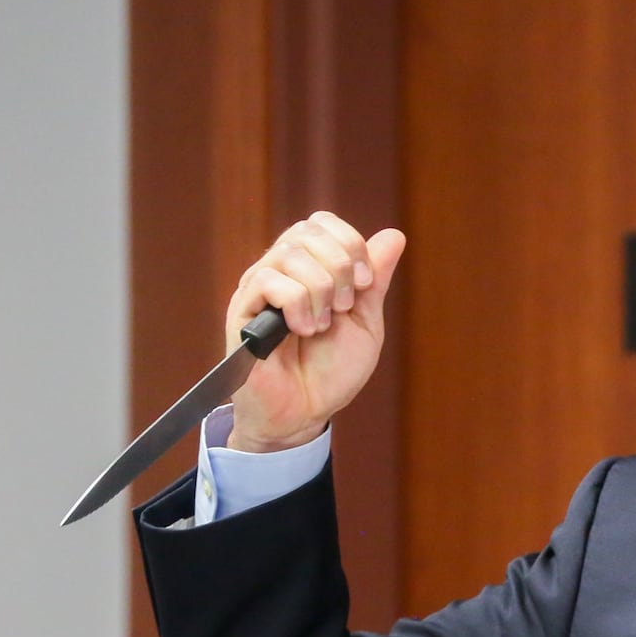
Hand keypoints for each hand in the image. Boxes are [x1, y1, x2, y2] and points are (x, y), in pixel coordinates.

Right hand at [224, 211, 406, 451]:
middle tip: (345, 307)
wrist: (305, 413)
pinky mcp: (242, 311)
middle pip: (307, 232)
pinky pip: (269, 281)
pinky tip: (304, 331)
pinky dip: (299, 305)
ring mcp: (258, 289)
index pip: (321, 223)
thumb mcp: (364, 321)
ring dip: (322, 291)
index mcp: (308, 270)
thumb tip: (393, 235)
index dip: (349, 243)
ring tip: (322, 327)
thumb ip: (374, 279)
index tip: (365, 282)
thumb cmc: (331, 372)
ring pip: (290, 255)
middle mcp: (279, 272)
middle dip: (340, 266)